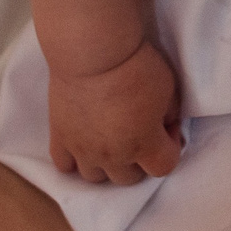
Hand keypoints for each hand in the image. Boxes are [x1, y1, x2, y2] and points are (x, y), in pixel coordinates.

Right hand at [48, 40, 183, 185]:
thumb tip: (164, 123)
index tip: (166, 125)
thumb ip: (169, 113)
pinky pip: (64, 165)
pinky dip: (75, 160)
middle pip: (128, 178)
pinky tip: (83, 143)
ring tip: (109, 139)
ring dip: (106, 164)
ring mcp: (82, 149)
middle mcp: (113, 155)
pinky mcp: (60, 137)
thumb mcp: (169, 88)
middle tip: (138, 130)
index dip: (170, 147)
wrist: (93, 51)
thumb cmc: (135, 66)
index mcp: (144, 144)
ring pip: (95, 177)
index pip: (164, 167)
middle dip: (139, 159)